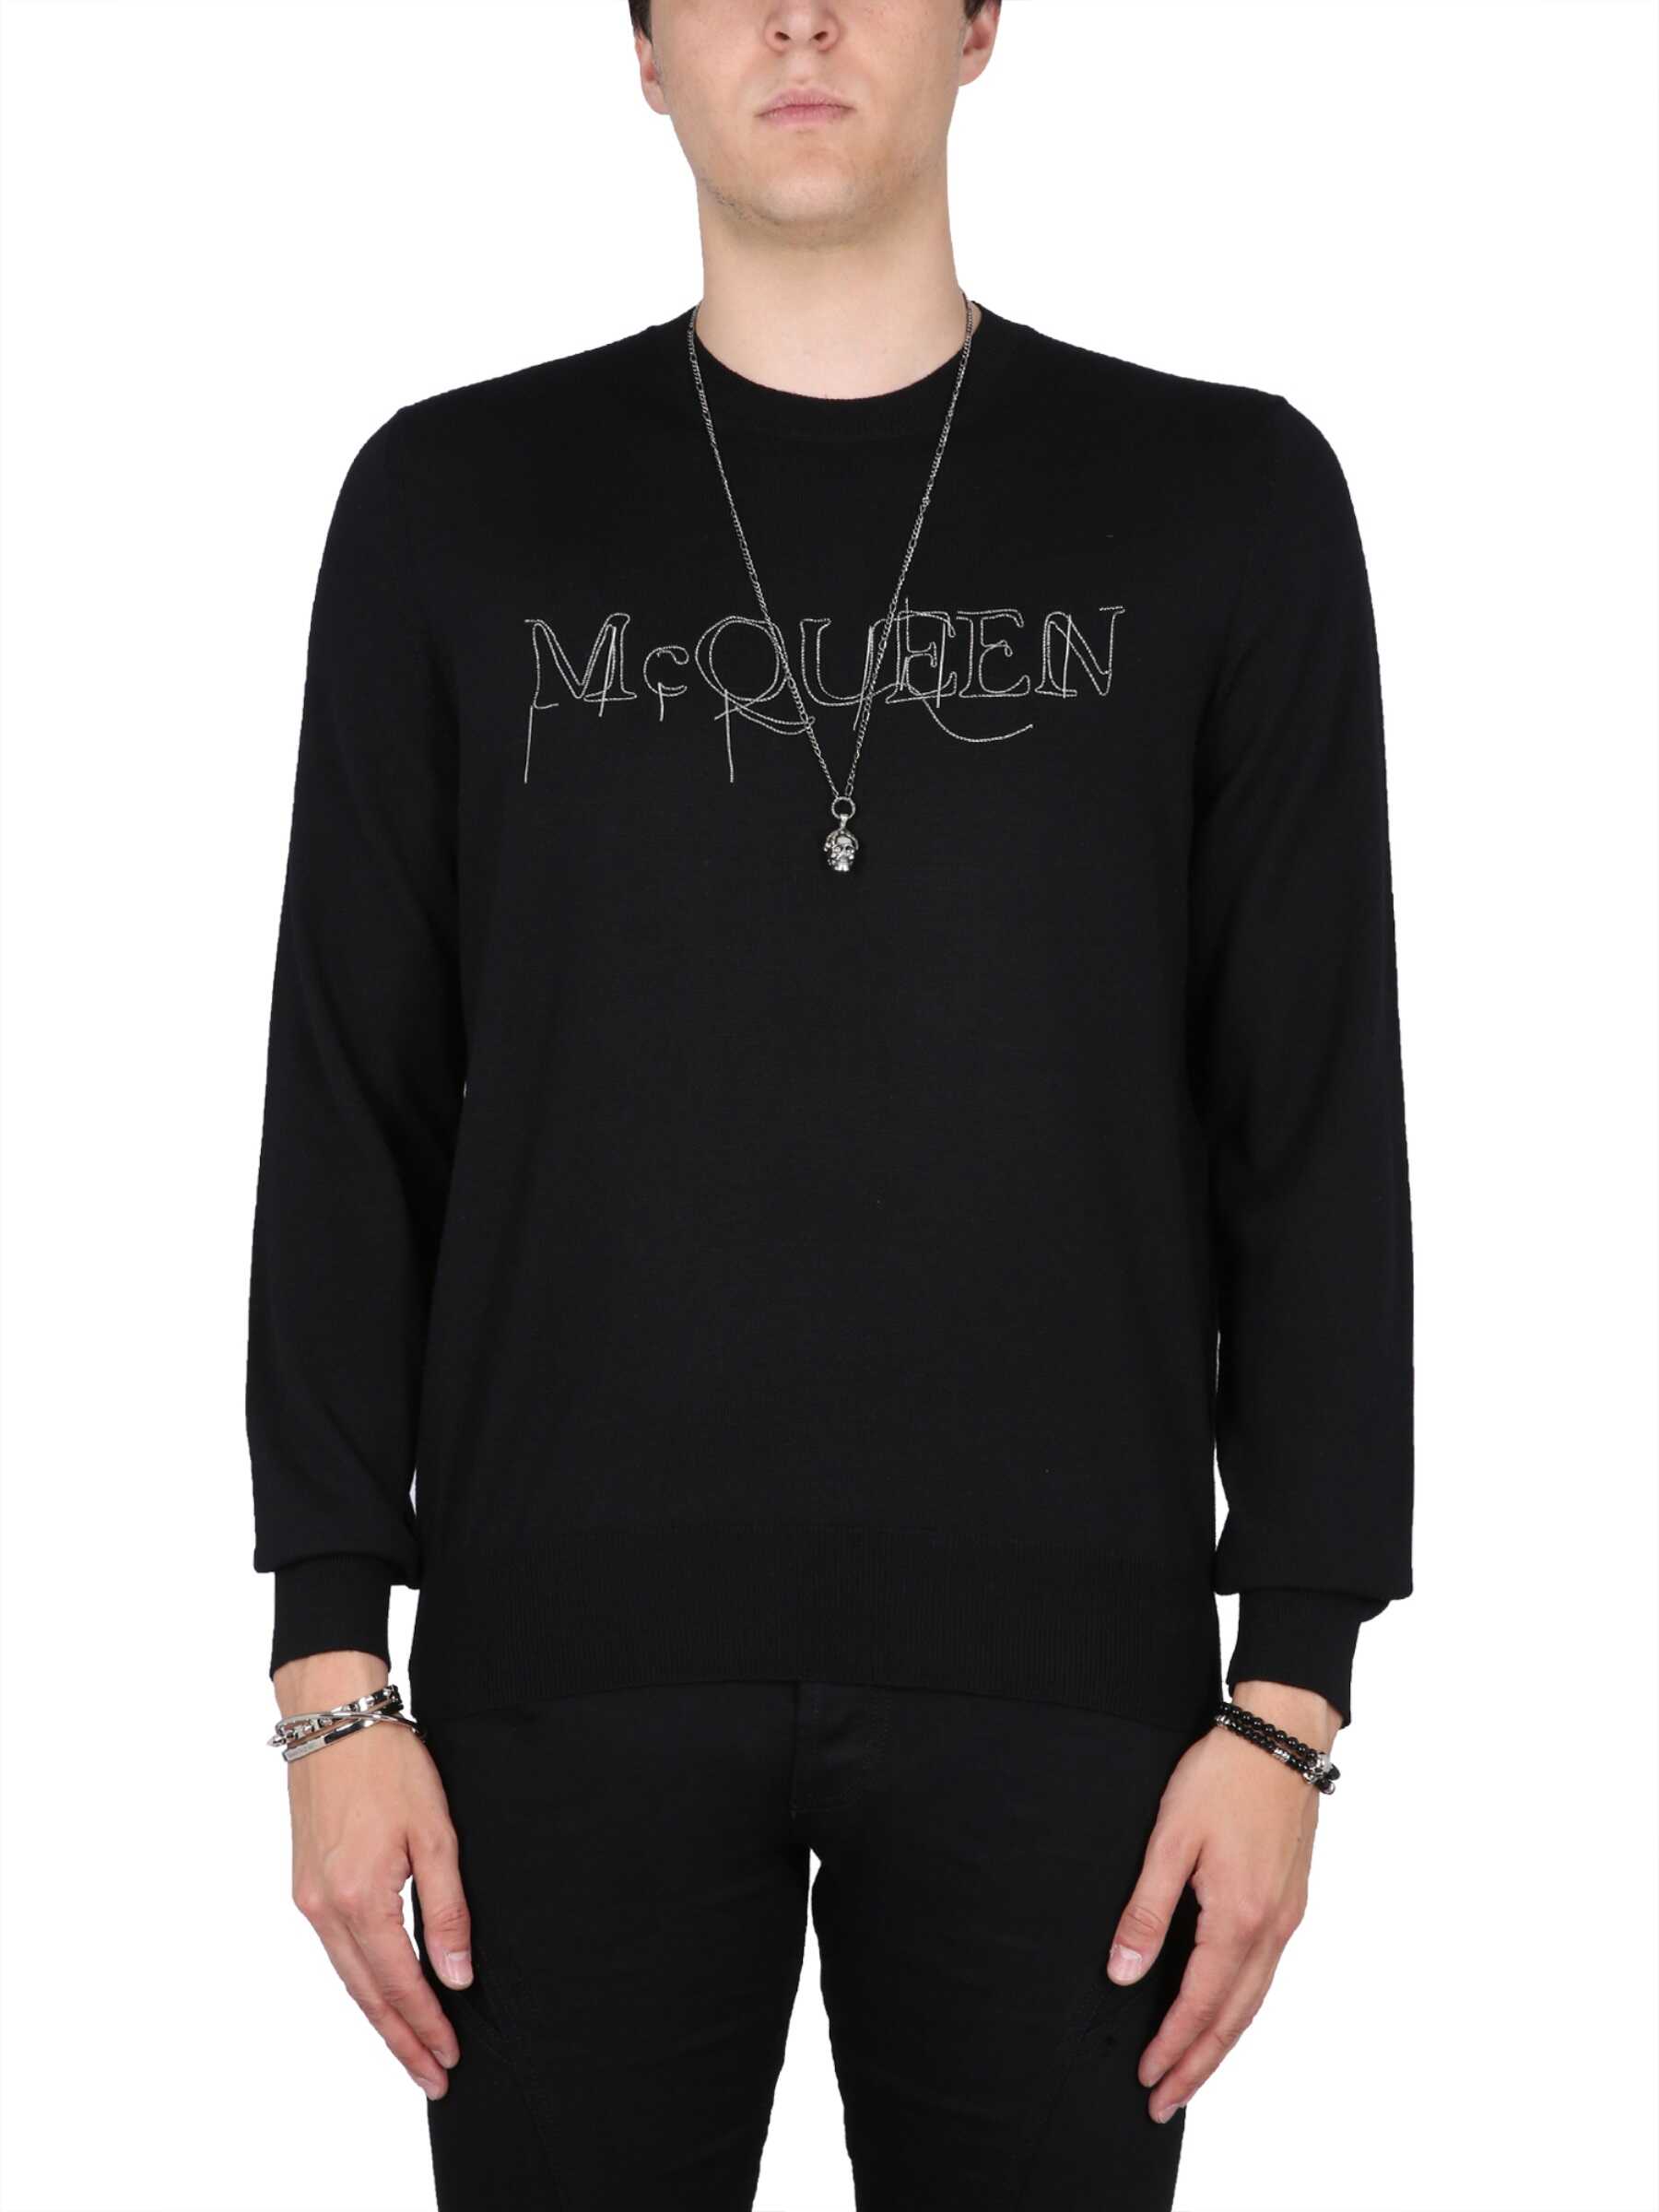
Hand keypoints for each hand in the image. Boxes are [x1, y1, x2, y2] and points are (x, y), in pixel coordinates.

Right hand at [277, 1651, 472, 2100]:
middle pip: (368, 1996)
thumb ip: (447, 1907)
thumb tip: (457, 1973)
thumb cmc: (388, 1765)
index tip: (451, 2058)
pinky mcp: (305, 1886)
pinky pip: (336, 1952)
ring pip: (348, 1979)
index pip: (401, 1983)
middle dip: (402, 2041)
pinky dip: (361, 1983)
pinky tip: (381, 1996)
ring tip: (412, 2050)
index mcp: (360, 1898)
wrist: (332, 1720)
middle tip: (433, 2078)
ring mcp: (309, 1900)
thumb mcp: (435, 1832)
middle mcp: (325, 1909)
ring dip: (381, 2018)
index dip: (427, 2025)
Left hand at [1105, 1679, 1339, 2124]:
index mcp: (1239, 1918)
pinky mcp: (1291, 1901)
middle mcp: (1271, 1929)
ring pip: (1254, 2001)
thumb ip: (1146, 1911)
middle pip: (1233, 2019)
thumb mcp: (1170, 1839)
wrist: (1281, 1737)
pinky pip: (1266, 1974)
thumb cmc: (1222, 1778)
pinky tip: (1225, 2012)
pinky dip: (1242, 2008)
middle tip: (1165, 2102)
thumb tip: (1122, 1973)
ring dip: (1222, 2042)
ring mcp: (1287, 1917)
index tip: (1146, 2078)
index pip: (1200, 2004)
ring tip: (1191, 2073)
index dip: (1172, 2045)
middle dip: (1198, 2065)